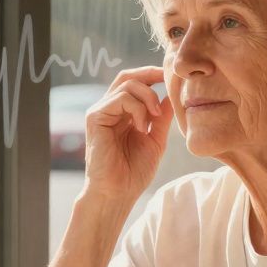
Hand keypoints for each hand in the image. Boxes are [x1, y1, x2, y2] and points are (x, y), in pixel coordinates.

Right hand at [83, 67, 174, 202]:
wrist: (118, 192)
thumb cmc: (134, 172)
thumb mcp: (155, 140)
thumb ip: (161, 118)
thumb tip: (170, 96)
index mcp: (122, 114)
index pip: (134, 83)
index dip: (152, 75)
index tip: (170, 78)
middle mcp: (109, 109)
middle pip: (127, 76)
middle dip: (150, 74)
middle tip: (167, 81)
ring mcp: (101, 112)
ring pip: (126, 84)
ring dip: (148, 97)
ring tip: (154, 120)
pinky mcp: (95, 117)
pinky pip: (120, 99)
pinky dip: (137, 109)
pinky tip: (142, 128)